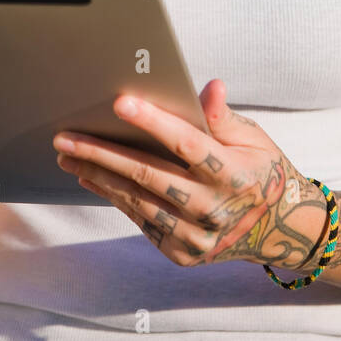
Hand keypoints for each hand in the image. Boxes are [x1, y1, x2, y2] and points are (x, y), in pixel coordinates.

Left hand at [52, 79, 328, 268]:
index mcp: (236, 175)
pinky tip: (91, 177)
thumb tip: (209, 87)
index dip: (154, 122)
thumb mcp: (253, 138)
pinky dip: (113, 197)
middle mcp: (215, 210)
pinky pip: (140, 220)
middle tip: (65, 137)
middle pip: (149, 176)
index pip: (188, 144)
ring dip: (97, 176)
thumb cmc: (258, 169)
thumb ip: (223, 117)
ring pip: (137, 201)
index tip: (120, 102)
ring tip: (67, 155)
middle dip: (102, 153)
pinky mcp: (181, 252)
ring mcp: (196, 236)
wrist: (275, 227)